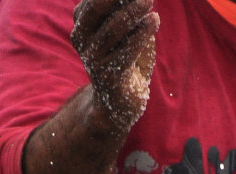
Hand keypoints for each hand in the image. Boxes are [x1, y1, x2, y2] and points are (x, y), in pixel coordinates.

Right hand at [71, 0, 159, 132]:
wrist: (120, 101)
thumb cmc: (124, 58)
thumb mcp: (124, 29)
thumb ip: (125, 8)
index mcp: (82, 22)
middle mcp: (81, 38)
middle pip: (95, 8)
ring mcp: (92, 59)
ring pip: (111, 29)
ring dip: (132, 12)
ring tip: (149, 0)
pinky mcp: (107, 76)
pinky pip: (126, 50)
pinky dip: (142, 33)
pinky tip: (154, 20)